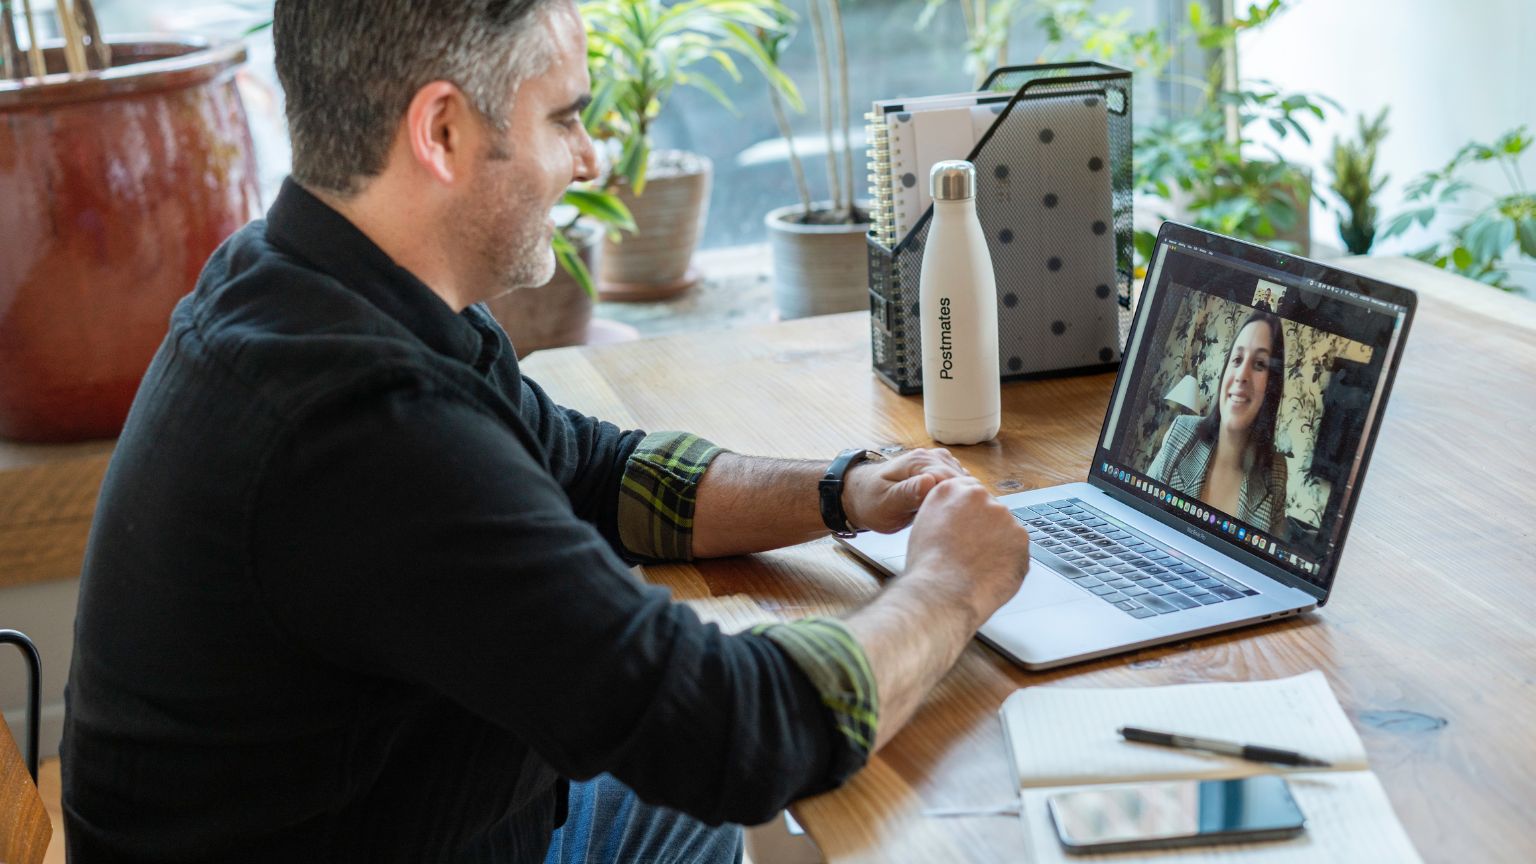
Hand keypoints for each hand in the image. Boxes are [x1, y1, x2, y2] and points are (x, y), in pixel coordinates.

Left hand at [842, 448, 967, 533]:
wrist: (861, 496)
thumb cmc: (870, 501)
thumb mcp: (886, 502)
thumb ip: (908, 493)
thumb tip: (930, 482)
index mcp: (919, 462)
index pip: (952, 480)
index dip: (959, 502)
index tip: (961, 522)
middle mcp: (931, 457)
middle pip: (962, 480)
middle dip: (964, 502)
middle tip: (961, 527)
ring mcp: (937, 463)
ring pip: (964, 482)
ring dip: (964, 500)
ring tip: (959, 522)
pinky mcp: (939, 472)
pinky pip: (959, 484)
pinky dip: (960, 498)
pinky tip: (954, 513)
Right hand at [902, 477, 1030, 625]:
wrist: (942, 591)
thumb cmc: (928, 567)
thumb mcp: (923, 525)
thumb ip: (944, 511)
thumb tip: (958, 517)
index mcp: (951, 490)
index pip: (969, 493)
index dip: (969, 514)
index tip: (968, 529)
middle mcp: (980, 496)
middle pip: (990, 509)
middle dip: (985, 529)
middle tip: (971, 552)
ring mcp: (1003, 516)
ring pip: (1005, 530)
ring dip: (997, 544)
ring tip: (978, 566)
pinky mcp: (1021, 537)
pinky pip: (1017, 549)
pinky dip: (1008, 561)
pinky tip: (990, 573)